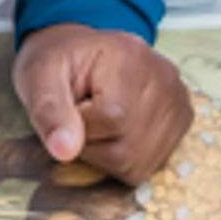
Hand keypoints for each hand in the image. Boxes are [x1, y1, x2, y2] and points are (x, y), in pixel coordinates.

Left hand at [12, 26, 191, 184]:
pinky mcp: (182, 121)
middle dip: (91, 143)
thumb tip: (65, 151)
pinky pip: (147, 165)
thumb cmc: (58, 62)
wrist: (80, 54)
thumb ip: (49, 111)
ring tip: (96, 122)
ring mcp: (178, 101)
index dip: (79, 126)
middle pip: (127, 148)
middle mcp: (165, 77)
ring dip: (105, 153)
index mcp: (130, 56)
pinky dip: (123, 157)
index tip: (69, 107)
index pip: (112, 118)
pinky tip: (113, 131)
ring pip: (137, 163)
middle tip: (79, 115)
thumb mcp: (38, 75)